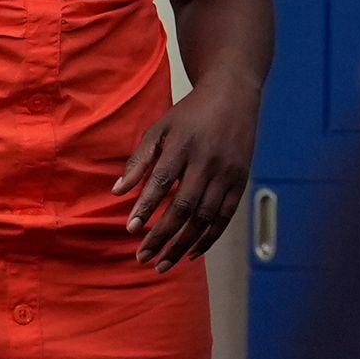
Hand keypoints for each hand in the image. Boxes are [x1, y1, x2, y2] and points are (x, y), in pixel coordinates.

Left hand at [118, 84, 257, 270]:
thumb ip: (139, 159)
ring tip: (163, 263)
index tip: (131, 229)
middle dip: (162, 236)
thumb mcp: (160, 128)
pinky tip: (191, 253)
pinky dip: (208, 239)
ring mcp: (228, 174)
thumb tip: (118, 191)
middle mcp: (208, 162)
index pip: (163, 182)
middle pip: (185, 207)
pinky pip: (225, 218)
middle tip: (143, 256)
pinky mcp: (241, 182)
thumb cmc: (190, 114)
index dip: (147, 208)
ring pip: (205, 218)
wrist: (233, 95)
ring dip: (183, 244)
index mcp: (184, 145)